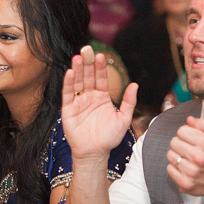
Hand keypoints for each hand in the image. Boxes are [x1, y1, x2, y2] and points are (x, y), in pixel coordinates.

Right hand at [62, 46, 136, 162]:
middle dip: (87, 63)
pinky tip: (70, 72)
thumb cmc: (109, 138)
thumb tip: (135, 85)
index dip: (100, 67)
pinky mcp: (68, 109)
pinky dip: (68, 83)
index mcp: (102, 97)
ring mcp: (78, 102)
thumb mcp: (123, 119)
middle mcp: (90, 96)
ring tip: (78, 57)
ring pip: (77, 82)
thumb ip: (128, 102)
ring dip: (77, 70)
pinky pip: (68, 94)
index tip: (100, 55)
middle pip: (88, 76)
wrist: (95, 153)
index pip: (101, 78)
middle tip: (87, 49)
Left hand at [166, 117, 203, 198]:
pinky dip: (175, 168)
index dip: (186, 133)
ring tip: (188, 159)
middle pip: (174, 142)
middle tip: (190, 149)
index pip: (182, 130)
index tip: (192, 139)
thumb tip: (189, 119)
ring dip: (177, 155)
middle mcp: (199, 158)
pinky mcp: (185, 182)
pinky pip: (169, 168)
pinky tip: (185, 168)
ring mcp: (191, 172)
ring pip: (170, 154)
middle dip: (180, 143)